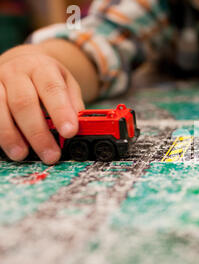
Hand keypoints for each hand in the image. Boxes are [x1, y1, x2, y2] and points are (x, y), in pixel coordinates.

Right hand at [0, 45, 83, 163]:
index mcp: (42, 68)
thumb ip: (73, 104)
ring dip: (10, 135)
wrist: (22, 61)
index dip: (60, 112)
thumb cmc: (47, 79)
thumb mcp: (67, 84)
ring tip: (22, 155)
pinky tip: (6, 145)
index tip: (69, 132)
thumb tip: (79, 128)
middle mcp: (16, 72)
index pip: (52, 89)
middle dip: (37, 133)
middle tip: (50, 155)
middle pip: (24, 102)